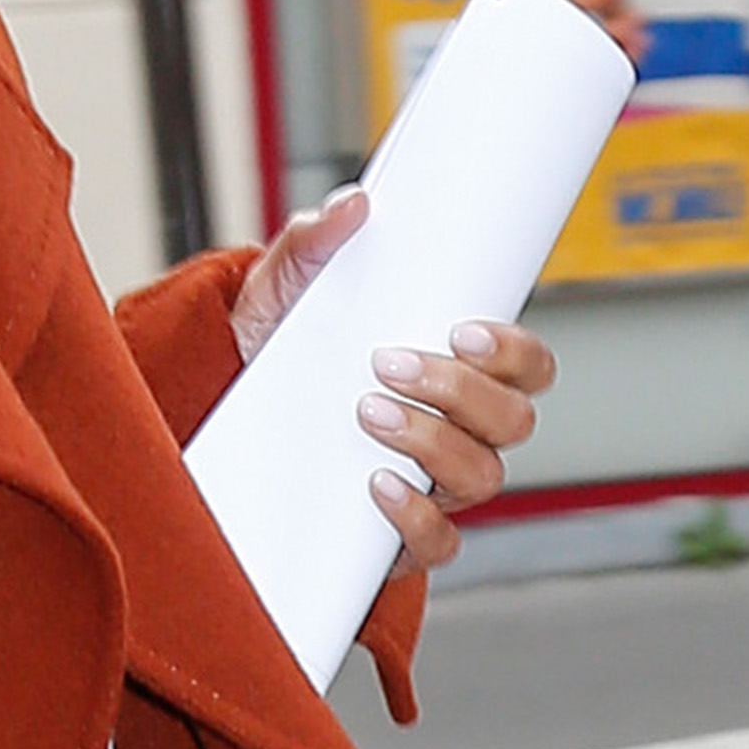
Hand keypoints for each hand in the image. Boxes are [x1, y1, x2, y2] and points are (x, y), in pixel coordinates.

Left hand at [227, 187, 561, 574]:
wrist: (220, 403)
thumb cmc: (280, 344)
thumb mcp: (284, 287)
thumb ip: (312, 242)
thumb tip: (348, 206)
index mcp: (456, 368)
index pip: (528, 366)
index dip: (515, 351)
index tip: (463, 330)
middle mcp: (461, 428)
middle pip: (512, 420)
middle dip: (459, 391)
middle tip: (389, 364)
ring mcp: (435, 482)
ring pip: (481, 475)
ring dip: (432, 442)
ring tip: (368, 412)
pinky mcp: (400, 531)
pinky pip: (438, 542)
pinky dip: (415, 517)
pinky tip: (374, 483)